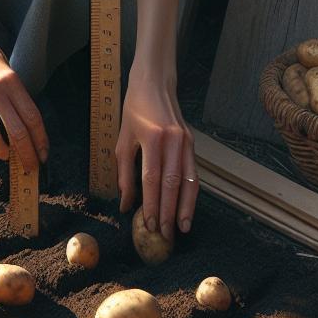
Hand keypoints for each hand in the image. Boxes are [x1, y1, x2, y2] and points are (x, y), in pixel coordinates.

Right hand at [0, 34, 47, 172]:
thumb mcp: (9, 70)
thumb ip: (17, 96)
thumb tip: (29, 127)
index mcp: (11, 82)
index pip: (32, 118)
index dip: (41, 140)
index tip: (44, 154)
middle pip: (17, 132)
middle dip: (28, 155)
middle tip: (32, 166)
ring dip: (5, 154)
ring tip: (11, 158)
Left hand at [115, 70, 197, 241]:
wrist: (155, 82)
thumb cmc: (134, 109)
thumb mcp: (123, 138)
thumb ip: (124, 172)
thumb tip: (125, 203)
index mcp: (152, 138)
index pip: (152, 179)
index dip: (151, 205)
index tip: (148, 225)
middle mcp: (173, 141)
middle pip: (173, 184)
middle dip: (168, 212)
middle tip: (164, 235)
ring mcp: (186, 142)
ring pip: (189, 181)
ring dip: (185, 207)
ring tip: (181, 228)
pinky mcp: (192, 143)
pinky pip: (193, 173)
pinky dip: (191, 193)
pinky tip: (187, 208)